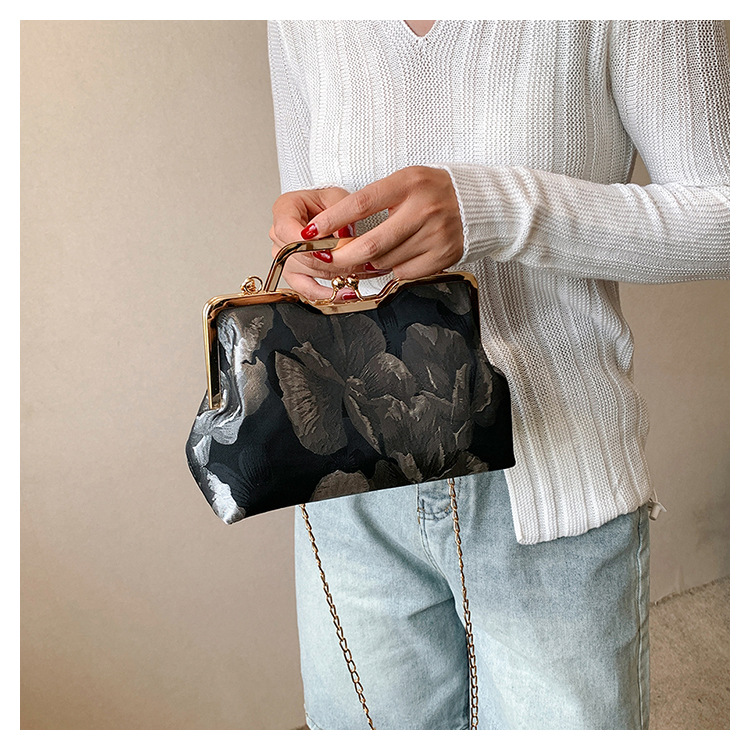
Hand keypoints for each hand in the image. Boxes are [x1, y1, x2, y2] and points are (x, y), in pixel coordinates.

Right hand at [269, 187, 376, 299]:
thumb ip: (339, 213)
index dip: (309, 245)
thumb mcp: (338, 197)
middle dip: (331, 262)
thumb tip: (343, 237)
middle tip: (358, 265)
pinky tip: (343, 294)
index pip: (288, 231)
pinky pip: (305, 289)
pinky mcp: (293, 273)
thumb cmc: (328, 202)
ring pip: (307, 273)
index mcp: (284, 209)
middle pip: (300, 256)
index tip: (329, 253)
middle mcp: (278, 233)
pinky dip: (326, 294)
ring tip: (360, 276)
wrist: (326, 210)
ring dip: (334, 276)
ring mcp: (284, 256)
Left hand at [296, 166, 463, 279]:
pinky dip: (393, 269)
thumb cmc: (433, 192)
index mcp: (409, 183)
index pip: (361, 203)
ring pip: (385, 262)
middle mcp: (424, 209)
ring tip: (365, 256)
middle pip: (371, 244)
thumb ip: (374, 202)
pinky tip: (397, 257)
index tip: (310, 232)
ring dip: (367, 264)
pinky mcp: (443, 256)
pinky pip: (404, 272)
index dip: (331, 220)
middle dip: (342, 257)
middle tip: (326, 259)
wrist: (479, 204)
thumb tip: (337, 231)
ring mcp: (435, 235)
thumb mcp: (404, 182)